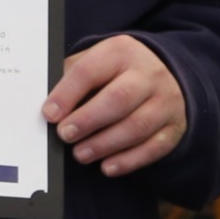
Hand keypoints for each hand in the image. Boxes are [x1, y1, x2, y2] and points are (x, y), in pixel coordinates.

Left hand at [42, 35, 186, 176]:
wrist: (167, 72)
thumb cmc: (117, 70)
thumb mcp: (96, 60)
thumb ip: (71, 77)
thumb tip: (45, 102)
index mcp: (120, 51)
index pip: (90, 71)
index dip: (67, 94)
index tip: (49, 114)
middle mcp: (147, 74)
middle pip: (118, 99)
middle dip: (88, 120)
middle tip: (64, 135)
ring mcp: (165, 101)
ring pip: (137, 126)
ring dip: (105, 144)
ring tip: (81, 154)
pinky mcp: (174, 126)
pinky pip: (154, 147)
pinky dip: (129, 160)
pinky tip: (107, 167)